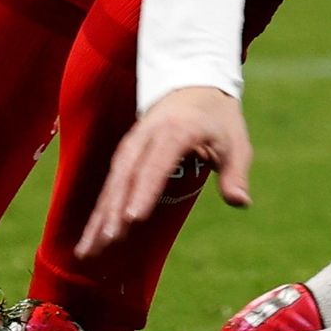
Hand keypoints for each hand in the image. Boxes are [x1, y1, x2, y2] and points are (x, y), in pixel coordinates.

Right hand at [76, 86, 251, 256]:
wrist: (193, 82)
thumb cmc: (217, 117)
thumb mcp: (235, 141)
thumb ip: (235, 172)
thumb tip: (241, 202)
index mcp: (177, 131)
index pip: (157, 164)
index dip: (144, 191)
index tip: (132, 219)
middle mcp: (148, 136)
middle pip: (127, 174)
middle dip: (114, 209)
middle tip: (105, 242)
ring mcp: (133, 143)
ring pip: (113, 180)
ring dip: (100, 214)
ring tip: (89, 248)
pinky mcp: (126, 152)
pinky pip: (110, 181)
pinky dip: (100, 208)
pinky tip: (92, 234)